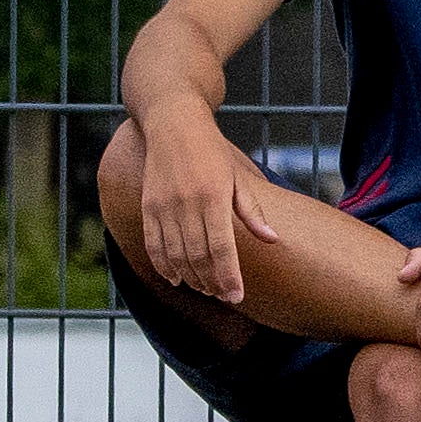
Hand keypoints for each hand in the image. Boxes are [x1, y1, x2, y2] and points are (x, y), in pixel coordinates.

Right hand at [129, 117, 257, 305]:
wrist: (173, 124)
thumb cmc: (212, 153)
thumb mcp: (238, 178)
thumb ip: (252, 211)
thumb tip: (273, 239)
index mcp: (214, 198)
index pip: (222, 249)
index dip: (228, 277)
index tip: (237, 297)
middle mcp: (186, 204)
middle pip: (198, 256)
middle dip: (211, 282)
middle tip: (224, 296)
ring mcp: (163, 205)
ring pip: (175, 254)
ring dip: (190, 276)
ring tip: (205, 289)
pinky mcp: (148, 205)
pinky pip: (153, 243)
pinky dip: (163, 264)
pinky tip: (175, 278)